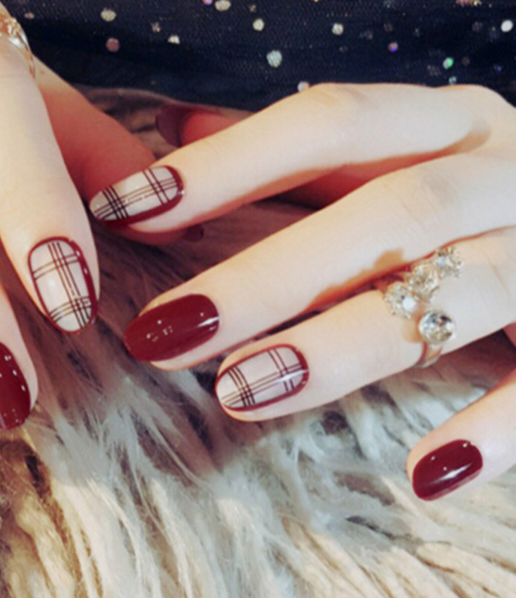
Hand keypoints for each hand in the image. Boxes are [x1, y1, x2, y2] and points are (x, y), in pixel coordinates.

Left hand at [90, 82, 515, 499]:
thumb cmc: (482, 193)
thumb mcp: (402, 153)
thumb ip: (298, 151)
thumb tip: (172, 125)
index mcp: (450, 122)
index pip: (327, 123)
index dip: (223, 164)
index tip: (121, 211)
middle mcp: (508, 170)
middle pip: (384, 215)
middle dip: (266, 276)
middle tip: (159, 333)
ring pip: (461, 292)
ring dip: (345, 347)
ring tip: (240, 392)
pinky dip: (500, 429)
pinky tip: (423, 475)